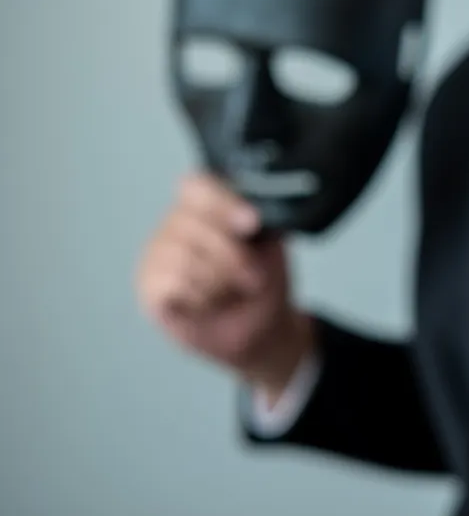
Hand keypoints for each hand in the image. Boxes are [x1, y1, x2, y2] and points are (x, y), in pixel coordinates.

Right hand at [136, 173, 312, 400]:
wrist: (260, 330)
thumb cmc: (261, 284)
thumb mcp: (271, 248)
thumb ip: (260, 223)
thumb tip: (252, 212)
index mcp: (205, 207)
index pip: (196, 185)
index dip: (222, 202)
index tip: (252, 223)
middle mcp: (175, 225)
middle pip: (192, 222)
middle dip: (232, 255)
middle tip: (254, 278)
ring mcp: (157, 256)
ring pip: (181, 255)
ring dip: (218, 280)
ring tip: (233, 293)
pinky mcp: (149, 288)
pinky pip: (171, 285)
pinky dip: (201, 298)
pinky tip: (209, 304)